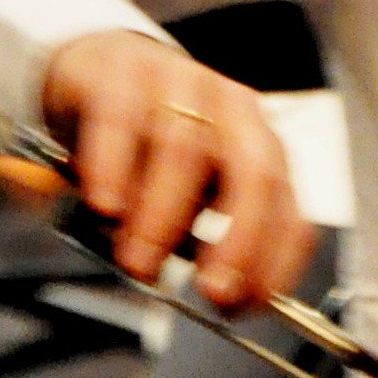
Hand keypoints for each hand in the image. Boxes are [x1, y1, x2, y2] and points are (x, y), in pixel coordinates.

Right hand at [42, 33, 312, 309]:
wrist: (90, 73)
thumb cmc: (142, 148)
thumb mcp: (180, 198)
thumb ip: (196, 241)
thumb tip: (211, 295)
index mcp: (258, 144)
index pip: (286, 207)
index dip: (273, 261)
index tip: (243, 306)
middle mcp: (230, 109)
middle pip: (254, 173)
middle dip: (238, 241)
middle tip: (208, 292)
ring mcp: (177, 82)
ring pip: (184, 148)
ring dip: (162, 217)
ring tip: (138, 261)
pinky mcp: (119, 71)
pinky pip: (120, 119)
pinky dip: (113, 167)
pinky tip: (105, 205)